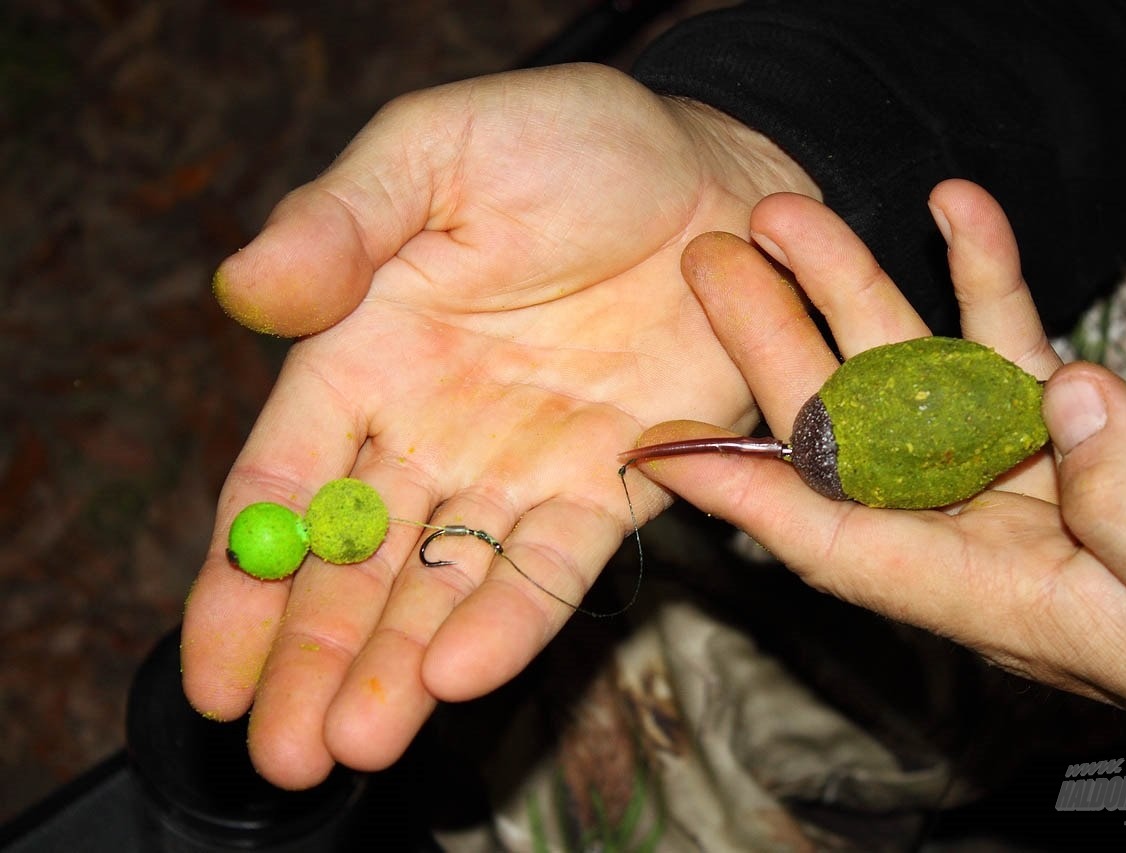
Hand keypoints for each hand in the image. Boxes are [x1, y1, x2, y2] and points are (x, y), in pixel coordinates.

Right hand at [182, 63, 817, 788]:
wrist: (713, 168)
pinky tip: (466, 674)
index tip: (208, 673)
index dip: (238, 582)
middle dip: (313, 657)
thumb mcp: (433, 150)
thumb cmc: (566, 142)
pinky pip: (559, 562)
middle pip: (356, 564)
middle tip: (280, 751)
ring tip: (359, 743)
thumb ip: (340, 220)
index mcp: (367, 354)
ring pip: (448, 586)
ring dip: (401, 667)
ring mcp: (525, 463)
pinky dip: (515, 617)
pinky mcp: (617, 479)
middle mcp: (435, 428)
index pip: (282, 488)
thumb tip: (245, 289)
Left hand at [634, 180, 1125, 756]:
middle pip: (850, 436)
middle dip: (775, 350)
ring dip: (858, 291)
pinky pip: (1011, 343)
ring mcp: (1020, 468)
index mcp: (991, 597)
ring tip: (795, 216)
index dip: (746, 496)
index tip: (659, 448)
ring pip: (913, 371)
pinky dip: (985, 276)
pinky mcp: (1075, 425)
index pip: (840, 543)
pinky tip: (955, 207)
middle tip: (711, 264)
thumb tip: (1075, 398)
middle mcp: (981, 528)